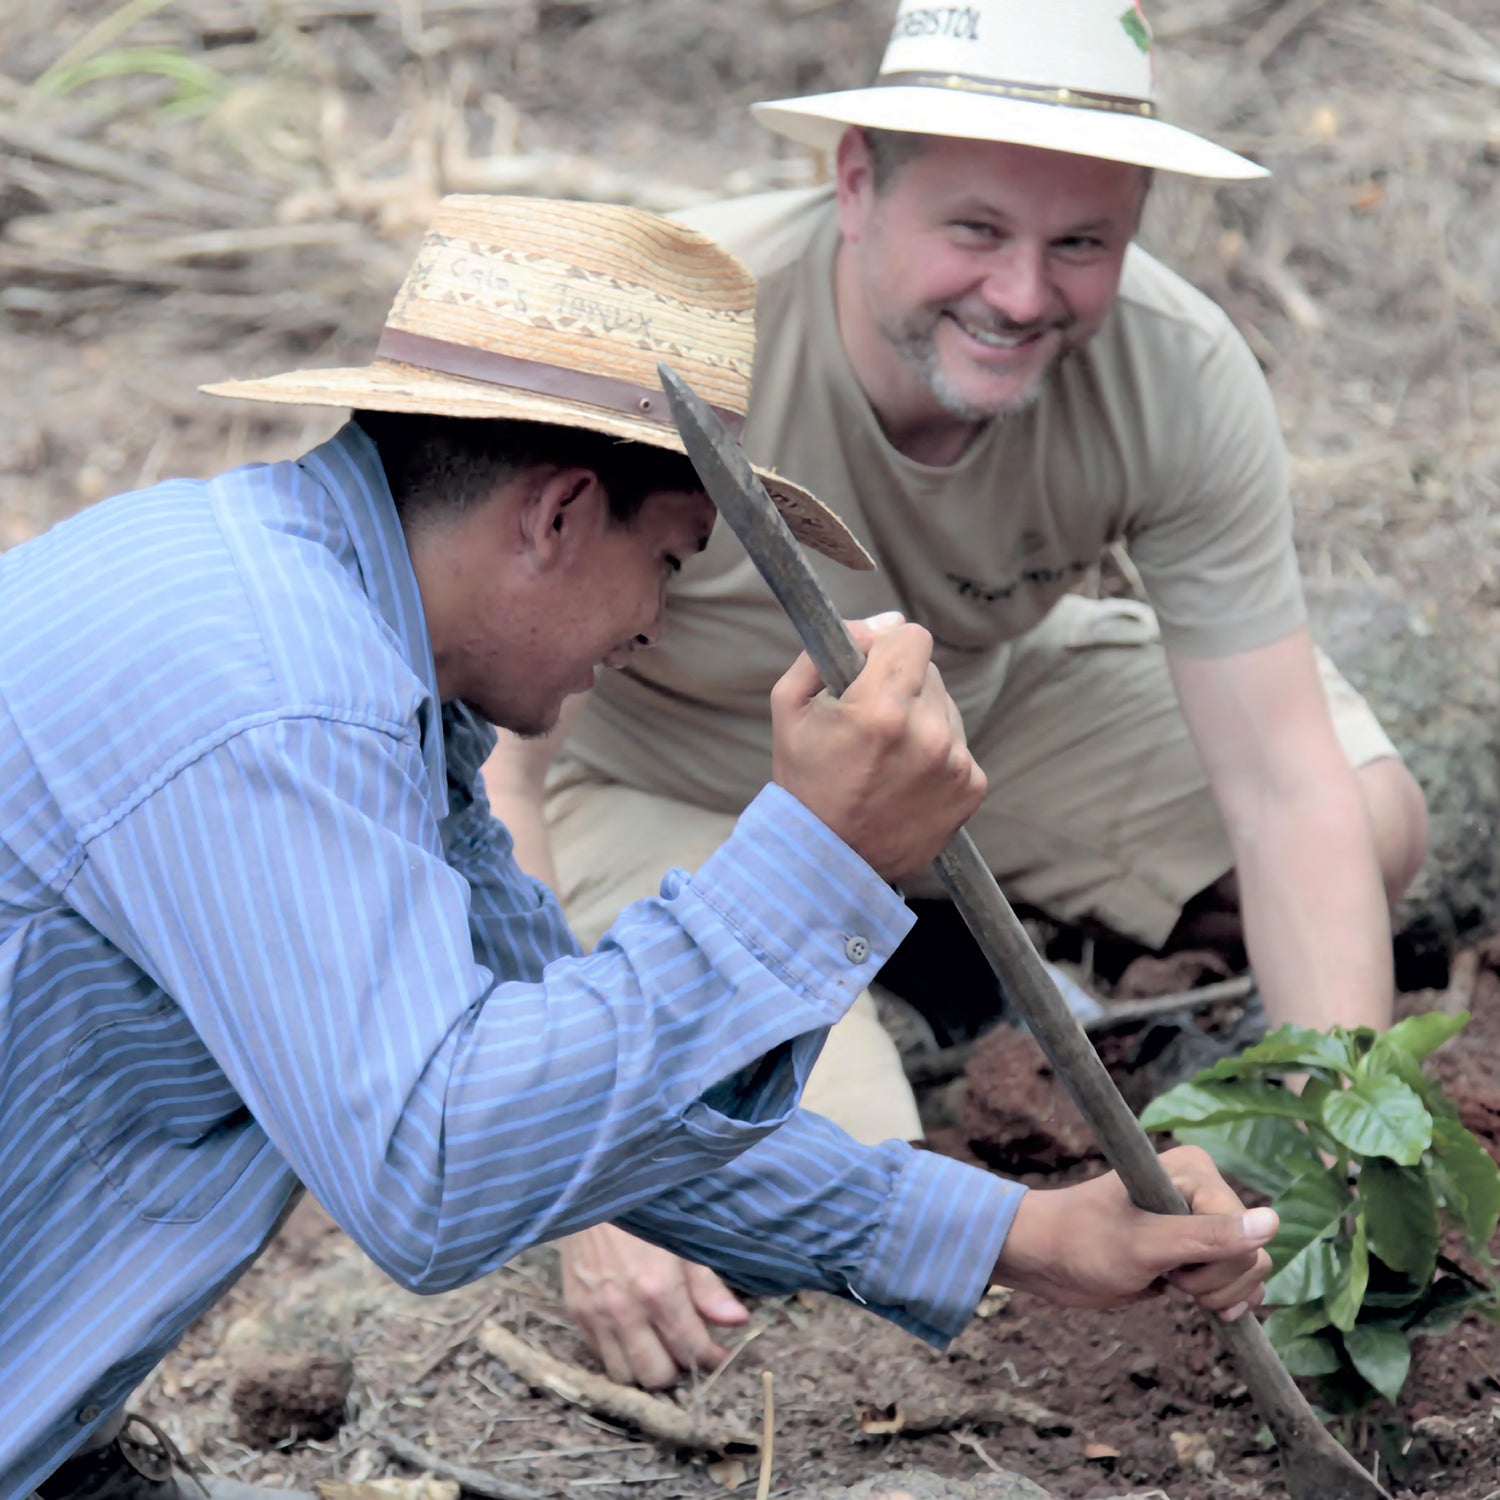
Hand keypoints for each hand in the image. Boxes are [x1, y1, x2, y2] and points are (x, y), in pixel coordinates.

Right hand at [558, 1224, 748, 1388]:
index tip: (718, 1354)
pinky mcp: (575, 1312)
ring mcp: (597, 1314)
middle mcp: (626, 1310)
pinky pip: (599, 1356)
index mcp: (660, 1290)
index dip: (711, 1358)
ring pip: (624, 1375)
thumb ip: (709, 1288)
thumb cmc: (645, 1213)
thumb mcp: (684, 1243)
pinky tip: (633, 1335)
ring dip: (645, 1368)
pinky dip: (618, 1355)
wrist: (594, 1192)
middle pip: (656, 1376)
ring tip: (659, 1348)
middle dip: (678, 1370)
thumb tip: (738, 1321)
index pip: (692, 1349)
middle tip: (687, 1351)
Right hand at [770, 615, 986, 880]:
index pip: (912, 637)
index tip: (871, 667)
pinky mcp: (971, 788)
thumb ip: (824, 651)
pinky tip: (905, 780)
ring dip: (921, 721)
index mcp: (882, 709)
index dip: (888, 646)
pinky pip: (959, 747)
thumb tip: (879, 624)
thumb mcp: (789, 707)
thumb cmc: (804, 783)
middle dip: (902, 686)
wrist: (827, 863)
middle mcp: (928, 734)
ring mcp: (955, 764)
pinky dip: (937, 756)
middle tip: (870, 723)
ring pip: (946, 709)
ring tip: (886, 758)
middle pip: (930, 672)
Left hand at [993, 1145, 1277, 1320]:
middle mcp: (1204, 1191)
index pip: (1247, 1233)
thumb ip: (1209, 1238)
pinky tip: (1190, 1299)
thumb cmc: (1085, 1243)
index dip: (1214, 1265)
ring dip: (1215, 1294)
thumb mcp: (1146, 1245)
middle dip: (1215, 1283)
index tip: (1169, 1265)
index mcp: (1196, 1171)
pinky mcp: (1195, 1251)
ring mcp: (1201, 1222)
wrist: (1046, 1259)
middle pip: (1253, 1255)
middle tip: (1168, 1278)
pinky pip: (1236, 1281)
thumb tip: (1273, 1222)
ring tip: (1169, 1283)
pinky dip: (1221, 1299)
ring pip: (1249, 1272)